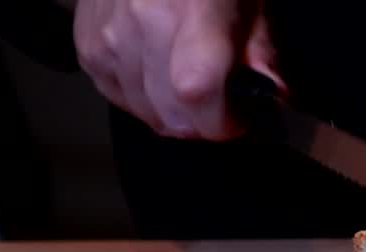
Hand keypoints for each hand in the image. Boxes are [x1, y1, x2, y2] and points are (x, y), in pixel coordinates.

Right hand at [73, 0, 281, 138]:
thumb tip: (279, 97)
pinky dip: (140, 97)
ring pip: (142, 111)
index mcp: (195, 11)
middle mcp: (143, 21)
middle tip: (219, 105)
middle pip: (168, 113)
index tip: (240, 119)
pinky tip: (158, 77)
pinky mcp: (86, 40)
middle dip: (202, 124)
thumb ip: (264, 52)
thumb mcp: (255, 5)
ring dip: (171, 113)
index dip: (221, 122)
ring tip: (189, 87)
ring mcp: (109, 32)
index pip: (196, 91)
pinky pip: (114, 93)